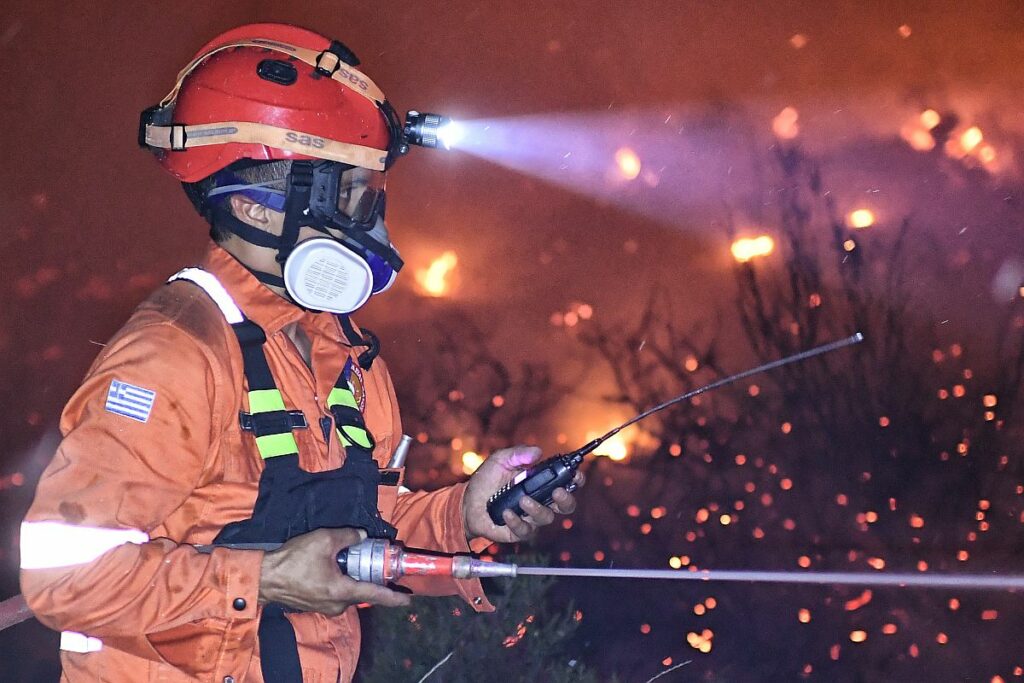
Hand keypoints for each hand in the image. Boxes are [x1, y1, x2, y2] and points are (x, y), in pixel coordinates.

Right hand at [258, 528, 409, 614]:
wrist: (264, 577)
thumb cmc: (294, 560)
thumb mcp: (324, 539)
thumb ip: (348, 536)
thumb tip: (361, 536)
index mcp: (342, 591)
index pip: (375, 594)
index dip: (394, 596)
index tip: (408, 598)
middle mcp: (337, 604)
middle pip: (362, 590)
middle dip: (369, 575)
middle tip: (372, 558)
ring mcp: (325, 607)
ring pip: (348, 591)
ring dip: (353, 577)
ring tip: (349, 557)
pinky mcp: (316, 604)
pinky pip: (336, 592)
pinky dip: (341, 580)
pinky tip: (334, 565)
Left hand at [463, 445, 584, 543]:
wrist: (467, 502)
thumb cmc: (487, 480)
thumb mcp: (500, 460)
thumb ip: (518, 454)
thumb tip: (537, 452)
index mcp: (541, 483)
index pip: (566, 482)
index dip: (575, 480)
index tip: (575, 475)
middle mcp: (540, 501)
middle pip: (566, 506)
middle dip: (566, 500)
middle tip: (557, 492)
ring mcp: (530, 517)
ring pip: (546, 518)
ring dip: (537, 509)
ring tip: (523, 500)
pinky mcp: (518, 531)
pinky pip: (525, 530)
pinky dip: (517, 521)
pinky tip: (507, 513)